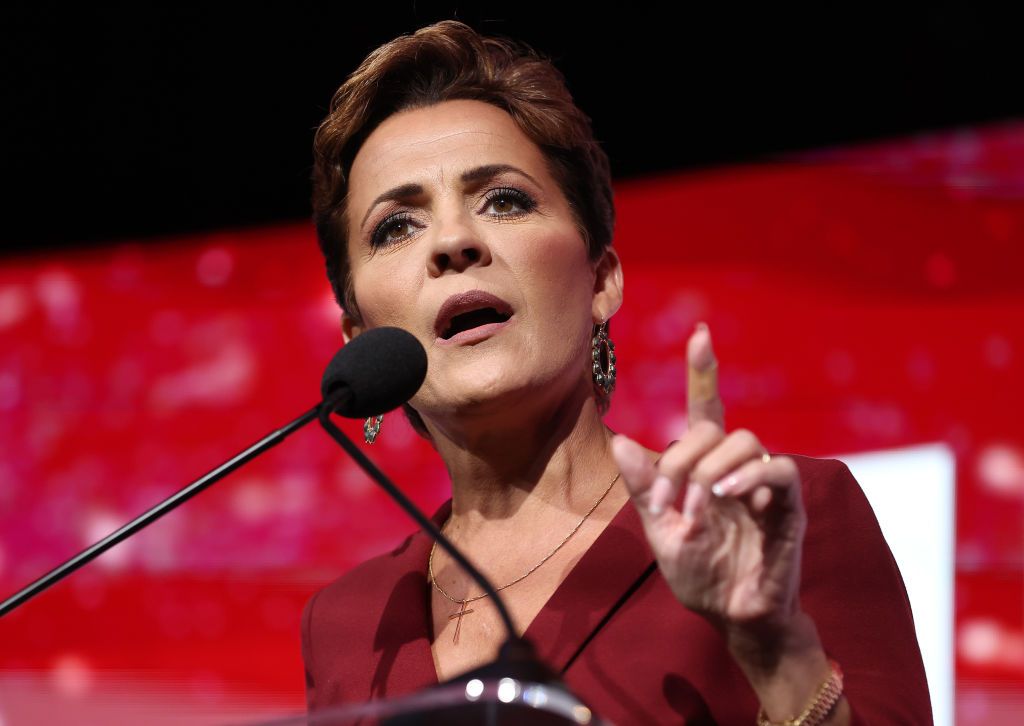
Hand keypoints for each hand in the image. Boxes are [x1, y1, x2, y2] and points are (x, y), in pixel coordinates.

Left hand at [610, 322, 806, 639]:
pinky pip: (779, 471)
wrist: (730, 615)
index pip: (705, 409)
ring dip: (711, 470)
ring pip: (746, 441)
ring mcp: (764, 484)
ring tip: (697, 508)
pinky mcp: (788, 507)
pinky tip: (728, 495)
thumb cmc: (699, 571)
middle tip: (666, 502)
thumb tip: (619, 441)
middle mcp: (736, 466)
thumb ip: (644, 488)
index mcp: (705, 466)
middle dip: (681, 458)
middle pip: (714, 427)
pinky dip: (751, 476)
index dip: (703, 372)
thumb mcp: (660, 529)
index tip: (699, 334)